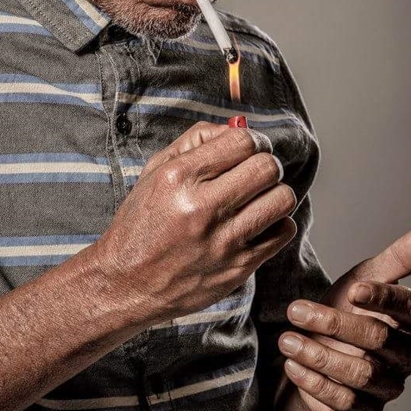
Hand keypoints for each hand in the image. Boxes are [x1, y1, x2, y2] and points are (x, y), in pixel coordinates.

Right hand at [94, 121, 296, 324]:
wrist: (127, 282)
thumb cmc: (141, 224)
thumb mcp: (155, 172)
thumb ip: (195, 141)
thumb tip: (237, 128)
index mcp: (179, 178)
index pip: (242, 141)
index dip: (253, 140)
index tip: (250, 148)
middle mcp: (201, 207)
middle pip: (267, 167)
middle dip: (266, 164)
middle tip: (256, 172)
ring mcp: (222, 240)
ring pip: (281, 199)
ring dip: (275, 193)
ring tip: (259, 198)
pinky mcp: (238, 267)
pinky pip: (283, 233)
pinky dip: (277, 223)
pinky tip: (258, 223)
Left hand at [278, 222, 410, 410]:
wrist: (321, 345)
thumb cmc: (350, 305)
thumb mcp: (370, 274)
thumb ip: (403, 254)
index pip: (406, 308)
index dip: (382, 299)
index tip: (353, 290)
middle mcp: (406, 356)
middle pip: (378, 340)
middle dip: (333, 323)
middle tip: (295, 310)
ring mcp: (387, 386)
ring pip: (359, 373)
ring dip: (318, 355)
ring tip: (286, 339)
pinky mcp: (363, 410)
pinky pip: (344, 402)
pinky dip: (314, 382)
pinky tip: (292, 365)